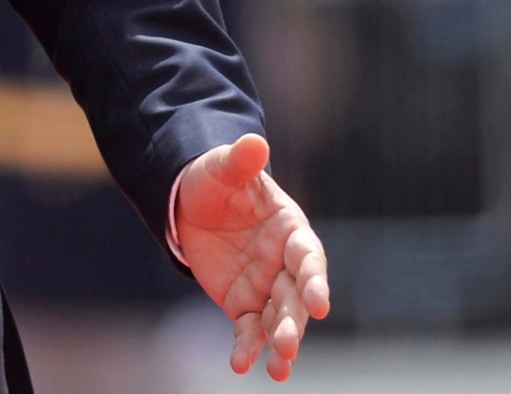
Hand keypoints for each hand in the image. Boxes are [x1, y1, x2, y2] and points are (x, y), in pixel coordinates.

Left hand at [175, 133, 329, 380]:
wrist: (190, 200)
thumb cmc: (215, 179)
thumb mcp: (223, 166)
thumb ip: (241, 161)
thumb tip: (254, 141)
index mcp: (290, 229)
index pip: (308, 257)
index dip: (315, 279)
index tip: (319, 303)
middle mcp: (284, 263)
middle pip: (296, 297)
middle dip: (296, 322)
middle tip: (289, 345)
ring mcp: (265, 286)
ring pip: (278, 319)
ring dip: (280, 343)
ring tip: (279, 369)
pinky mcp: (242, 303)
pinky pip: (248, 329)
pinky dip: (247, 348)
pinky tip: (241, 365)